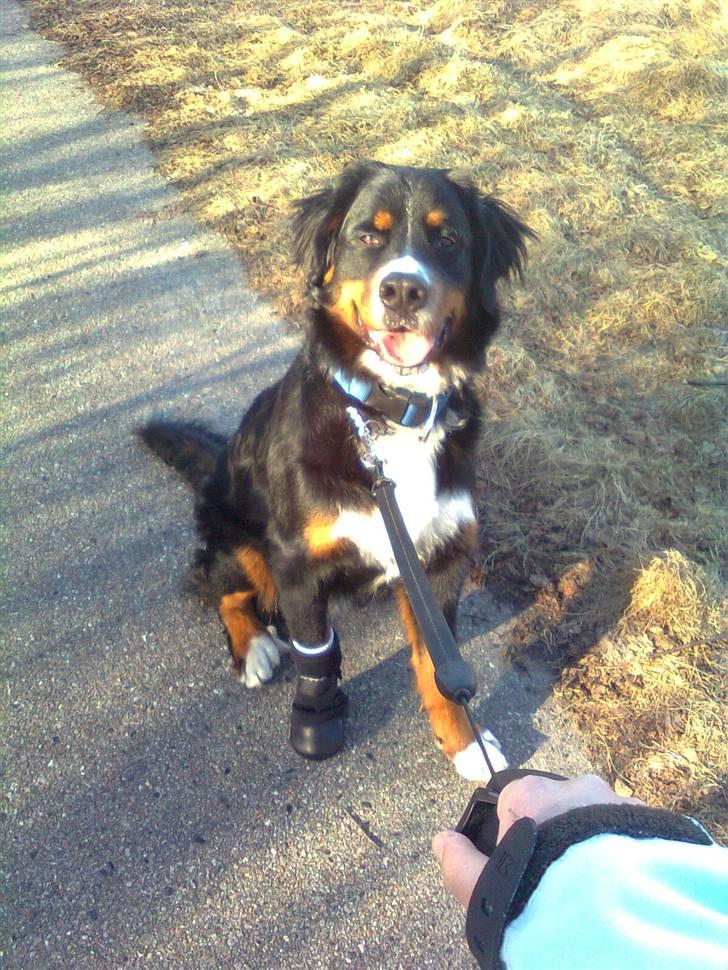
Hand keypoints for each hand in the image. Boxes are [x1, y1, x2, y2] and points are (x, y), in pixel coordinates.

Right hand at [432, 774, 644, 907]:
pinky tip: (620, 880)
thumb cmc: (539, 893)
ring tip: (593, 884)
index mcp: (528, 793)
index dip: (512, 840)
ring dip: (591, 843)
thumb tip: (442, 841)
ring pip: (594, 818)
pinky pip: (628, 830)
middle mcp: (572, 785)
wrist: (615, 910)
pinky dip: (622, 850)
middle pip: (556, 809)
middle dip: (556, 837)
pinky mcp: (648, 819)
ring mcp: (613, 798)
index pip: (512, 805)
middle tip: (558, 882)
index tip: (522, 871)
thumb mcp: (483, 888)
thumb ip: (458, 863)